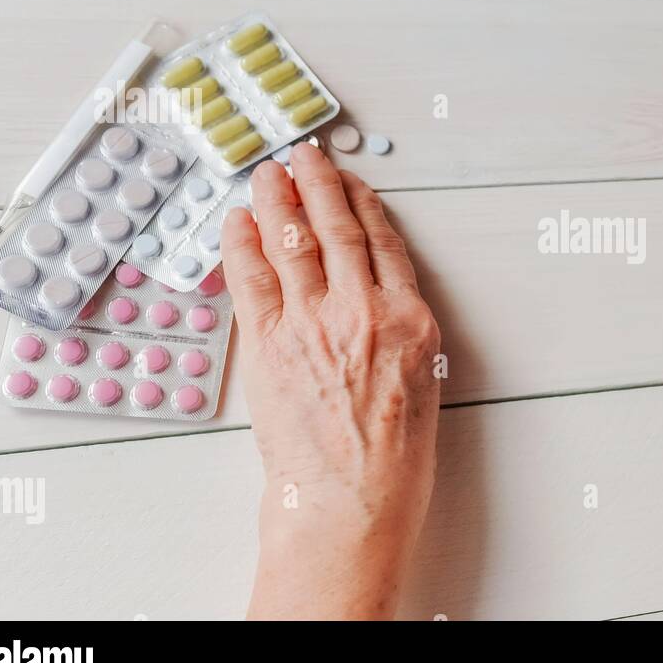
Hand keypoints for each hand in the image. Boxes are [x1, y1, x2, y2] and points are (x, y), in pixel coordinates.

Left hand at [221, 142, 440, 619]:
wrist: (351, 505)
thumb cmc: (393, 465)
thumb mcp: (424, 388)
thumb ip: (403, 338)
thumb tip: (380, 309)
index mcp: (410, 321)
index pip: (384, 243)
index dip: (362, 204)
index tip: (350, 183)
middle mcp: (364, 310)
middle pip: (338, 228)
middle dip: (318, 183)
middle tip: (304, 156)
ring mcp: (313, 323)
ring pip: (294, 241)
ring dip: (278, 199)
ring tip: (268, 172)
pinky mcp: (269, 344)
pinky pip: (252, 277)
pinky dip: (243, 242)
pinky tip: (238, 220)